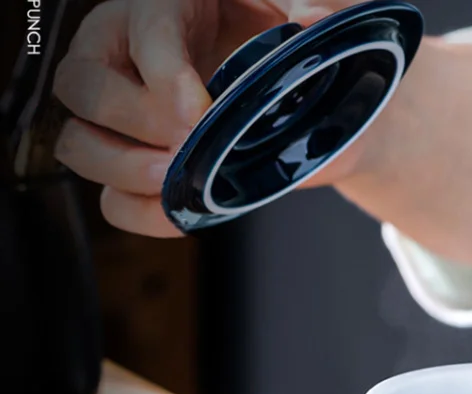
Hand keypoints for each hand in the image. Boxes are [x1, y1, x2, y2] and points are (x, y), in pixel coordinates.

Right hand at [54, 0, 361, 236]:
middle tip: (188, 142)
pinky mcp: (135, 171)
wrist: (307, 106)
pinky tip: (183, 209)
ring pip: (77, 145)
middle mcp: (120, 59)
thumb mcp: (299, 14)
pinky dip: (142, 213)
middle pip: (80, 87)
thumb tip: (312, 21)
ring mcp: (119, 121)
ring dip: (125, 170)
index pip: (142, 30)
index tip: (202, 111)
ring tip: (176, 177)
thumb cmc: (286, 49)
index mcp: (161, 8)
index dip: (165, 74)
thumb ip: (312, 5)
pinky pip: (113, 201)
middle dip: (136, 121)